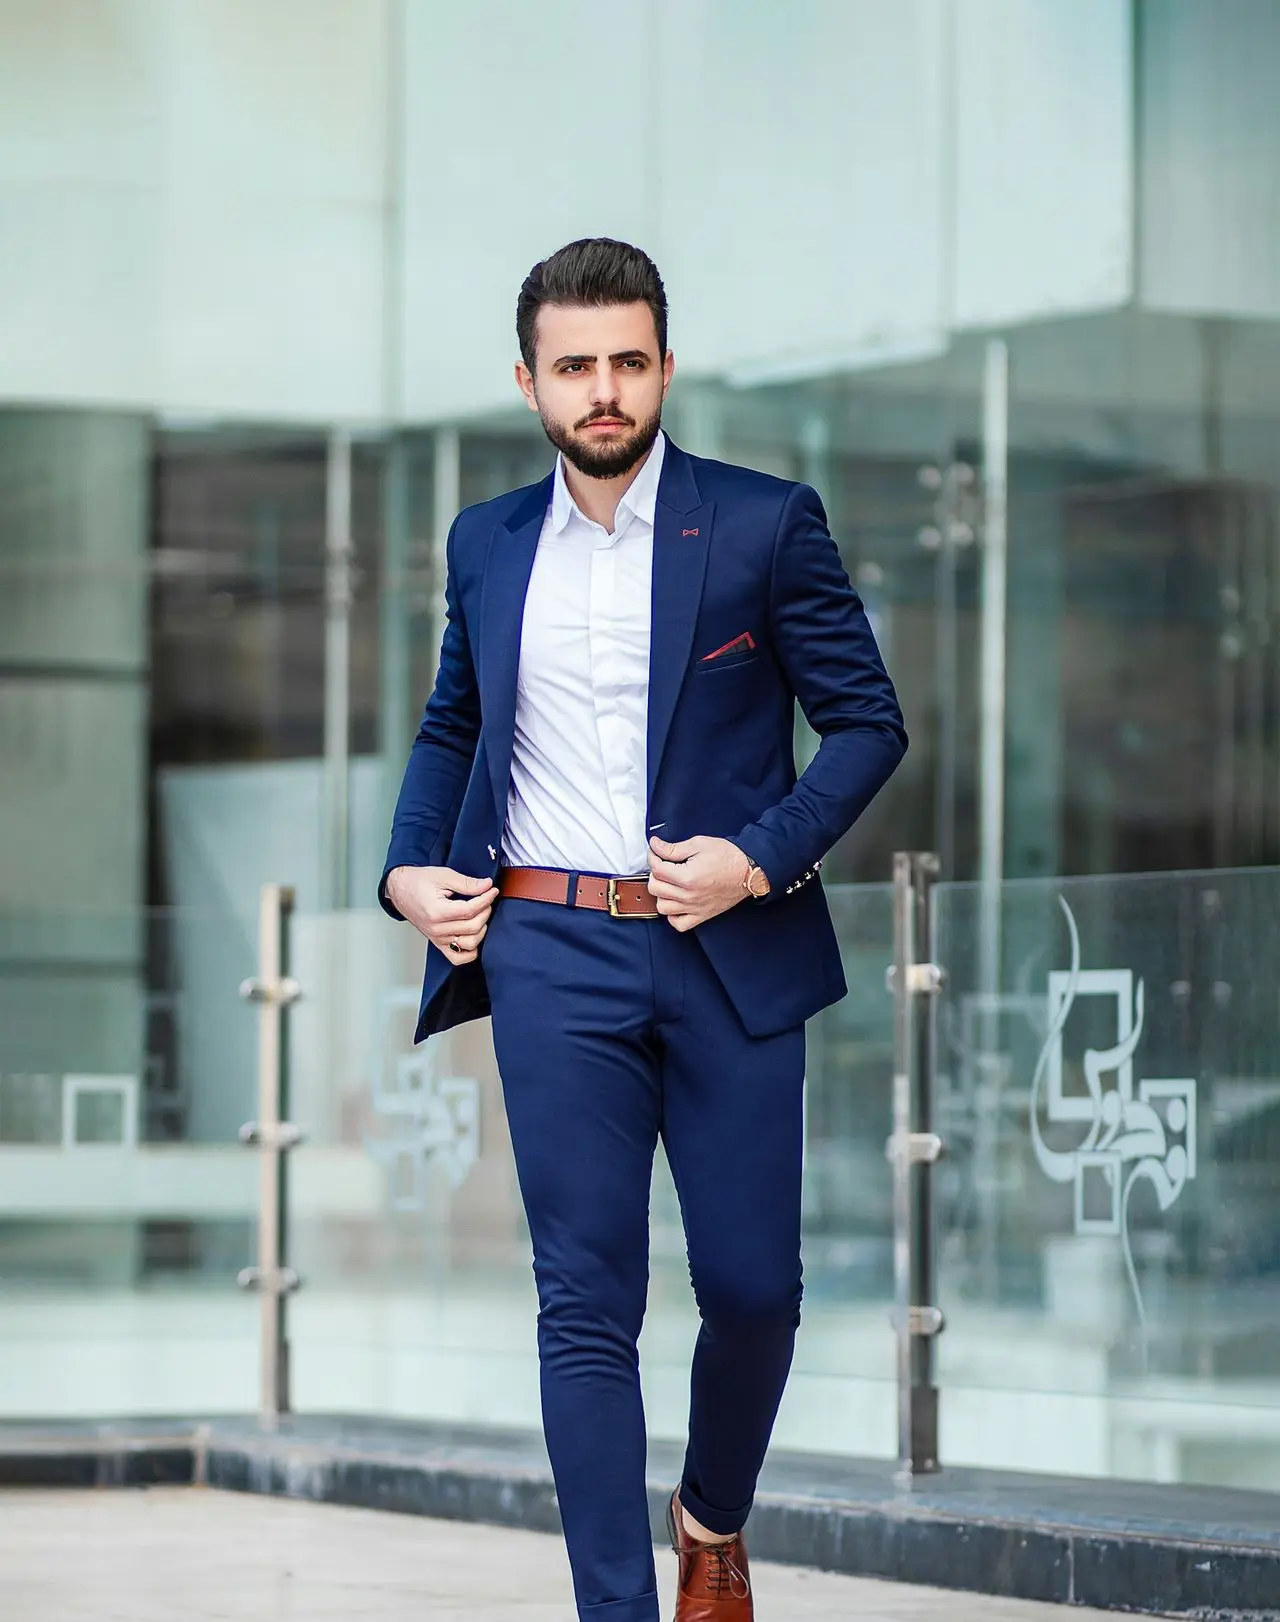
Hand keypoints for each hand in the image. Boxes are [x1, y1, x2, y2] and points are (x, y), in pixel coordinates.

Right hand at [386, 865, 495, 965]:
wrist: (401, 889)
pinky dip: (471, 951)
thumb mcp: (443, 875)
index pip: (470, 911)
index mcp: (437, 912)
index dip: (486, 900)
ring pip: (470, 944)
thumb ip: (467, 883)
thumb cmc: (418, 882)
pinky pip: (458, 958)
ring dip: (481, 930)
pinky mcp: (438, 944)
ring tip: (480, 915)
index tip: (492, 891)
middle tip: (486, 899)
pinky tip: (474, 935)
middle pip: (473, 927)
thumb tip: (487, 886)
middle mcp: (437, 929)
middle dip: (485, 911)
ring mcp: (438, 939)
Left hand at [646, 836, 767, 931]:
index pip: (657, 869)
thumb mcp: (699, 844)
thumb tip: (655, 845)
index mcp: (688, 877)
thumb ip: (673, 848)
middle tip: (663, 865)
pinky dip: (673, 915)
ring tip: (670, 883)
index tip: (656, 851)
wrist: (749, 871)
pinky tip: (677, 902)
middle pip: (655, 888)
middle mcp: (689, 896)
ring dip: (662, 894)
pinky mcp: (702, 916)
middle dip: (655, 873)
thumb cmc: (728, 856)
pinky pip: (678, 924)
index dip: (653, 856)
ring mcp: (695, 908)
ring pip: (662, 907)